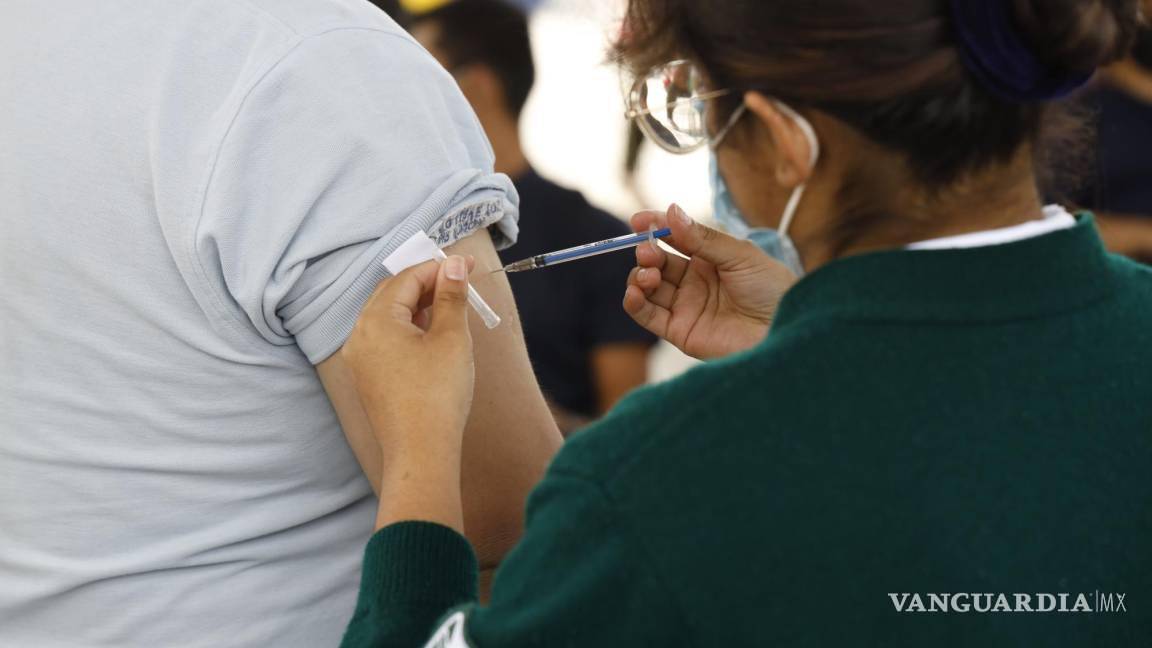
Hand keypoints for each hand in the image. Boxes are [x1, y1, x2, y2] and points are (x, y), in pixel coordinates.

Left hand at [343, 256, 475, 460]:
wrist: (421, 452)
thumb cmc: (437, 394)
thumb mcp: (451, 338)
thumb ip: (451, 296)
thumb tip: (455, 265)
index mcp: (376, 320)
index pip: (407, 278)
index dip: (439, 268)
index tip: (468, 266)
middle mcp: (359, 336)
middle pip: (392, 294)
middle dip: (427, 284)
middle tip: (461, 282)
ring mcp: (361, 359)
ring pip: (388, 317)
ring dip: (418, 306)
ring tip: (451, 307)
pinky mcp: (368, 378)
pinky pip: (386, 340)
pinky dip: (409, 328)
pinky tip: (432, 335)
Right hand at [624, 204, 796, 359]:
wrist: (784, 331)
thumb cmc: (772, 291)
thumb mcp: (740, 255)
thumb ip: (703, 238)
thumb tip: (671, 210)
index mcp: (710, 259)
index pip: (674, 239)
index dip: (655, 227)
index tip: (638, 220)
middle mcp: (694, 282)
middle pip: (657, 262)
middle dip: (647, 253)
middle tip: (649, 251)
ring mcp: (685, 306)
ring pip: (648, 287)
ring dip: (640, 276)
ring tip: (650, 275)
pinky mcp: (679, 331)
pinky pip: (648, 316)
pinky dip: (634, 303)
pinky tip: (635, 292)